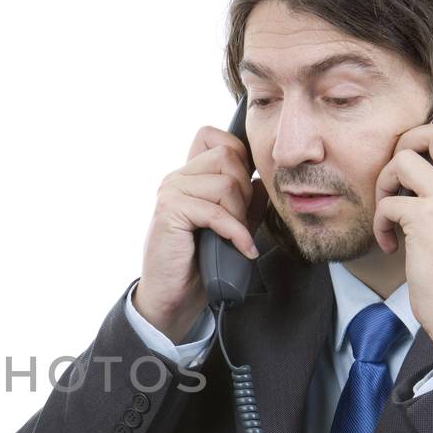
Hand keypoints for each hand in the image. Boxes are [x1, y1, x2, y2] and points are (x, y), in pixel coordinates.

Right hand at [132, 126, 262, 342]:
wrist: (174, 297)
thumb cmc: (199, 264)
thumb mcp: (231, 227)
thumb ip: (245, 202)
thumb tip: (262, 181)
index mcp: (189, 176)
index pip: (212, 135)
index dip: (238, 154)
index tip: (246, 189)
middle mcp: (177, 178)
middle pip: (227, 156)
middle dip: (245, 189)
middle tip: (242, 220)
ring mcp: (170, 192)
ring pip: (225, 183)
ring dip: (240, 214)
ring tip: (236, 237)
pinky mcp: (169, 212)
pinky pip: (215, 211)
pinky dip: (235, 232)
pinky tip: (242, 248)